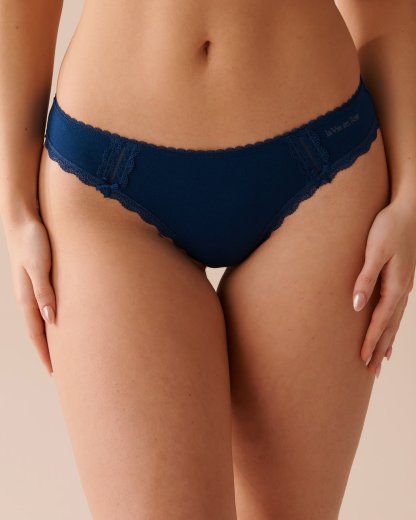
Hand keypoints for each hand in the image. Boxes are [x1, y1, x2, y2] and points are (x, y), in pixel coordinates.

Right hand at [2, 214, 55, 374]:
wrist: (23, 220)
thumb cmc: (33, 241)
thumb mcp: (39, 267)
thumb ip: (45, 292)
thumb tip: (52, 320)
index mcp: (28, 297)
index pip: (38, 334)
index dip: (46, 353)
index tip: (55, 372)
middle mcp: (28, 297)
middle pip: (39, 331)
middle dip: (48, 351)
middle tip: (60, 369)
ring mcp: (32, 289)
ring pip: (42, 320)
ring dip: (50, 337)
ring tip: (62, 351)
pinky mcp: (38, 279)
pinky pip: (44, 306)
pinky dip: (50, 321)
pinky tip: (59, 322)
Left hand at [352, 199, 415, 377]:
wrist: (408, 210)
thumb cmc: (388, 228)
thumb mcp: (374, 251)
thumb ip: (365, 278)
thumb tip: (357, 306)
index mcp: (396, 285)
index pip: (381, 320)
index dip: (372, 340)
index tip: (362, 358)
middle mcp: (403, 289)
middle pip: (390, 325)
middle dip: (380, 348)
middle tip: (370, 371)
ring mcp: (405, 285)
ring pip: (395, 320)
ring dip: (387, 340)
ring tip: (380, 360)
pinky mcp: (402, 279)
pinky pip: (397, 309)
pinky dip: (392, 324)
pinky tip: (389, 329)